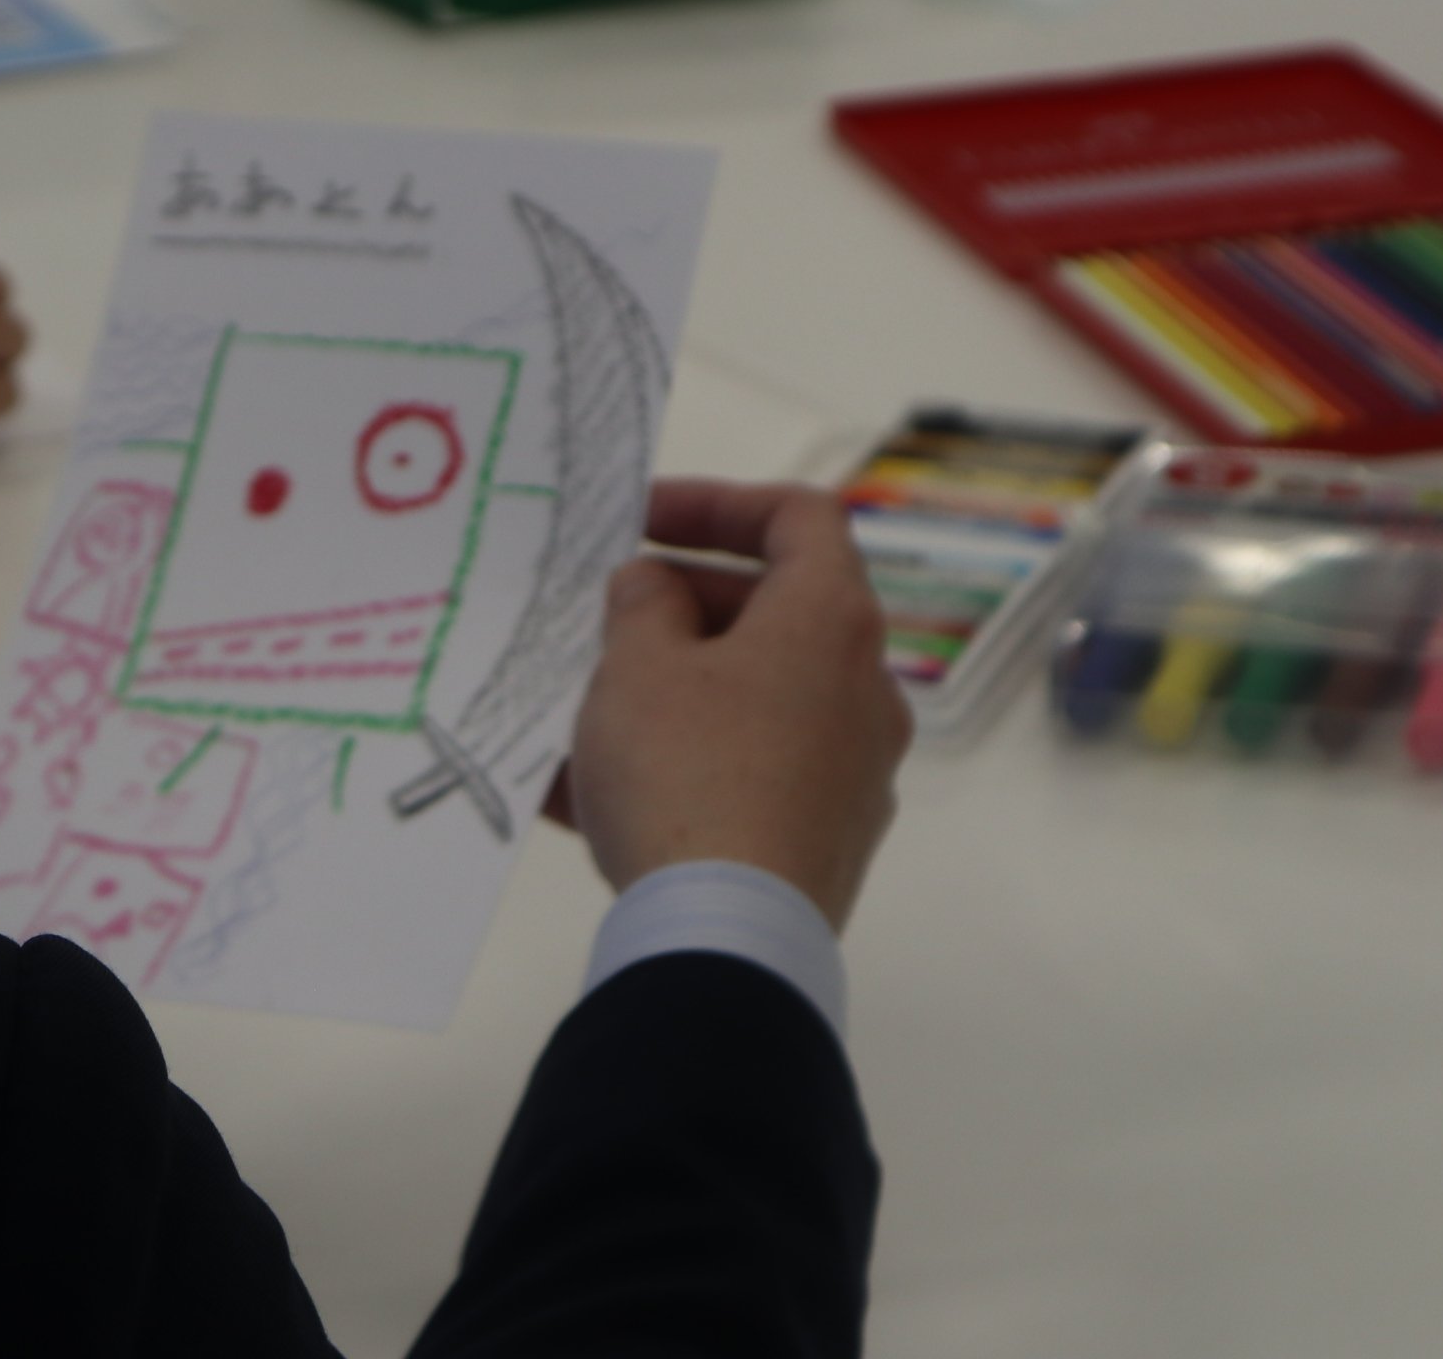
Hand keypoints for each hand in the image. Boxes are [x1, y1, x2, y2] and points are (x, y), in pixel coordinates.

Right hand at [551, 480, 909, 929]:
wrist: (727, 940)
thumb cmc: (684, 778)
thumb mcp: (636, 668)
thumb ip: (641, 604)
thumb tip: (655, 589)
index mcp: (830, 622)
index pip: (799, 516)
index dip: (717, 501)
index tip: (641, 521)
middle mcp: (863, 689)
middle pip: (774, 613)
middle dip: (678, 607)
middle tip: (601, 621)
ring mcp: (853, 771)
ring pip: (752, 703)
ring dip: (669, 693)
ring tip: (578, 715)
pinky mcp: (828, 841)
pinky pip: (748, 777)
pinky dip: (682, 766)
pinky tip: (589, 797)